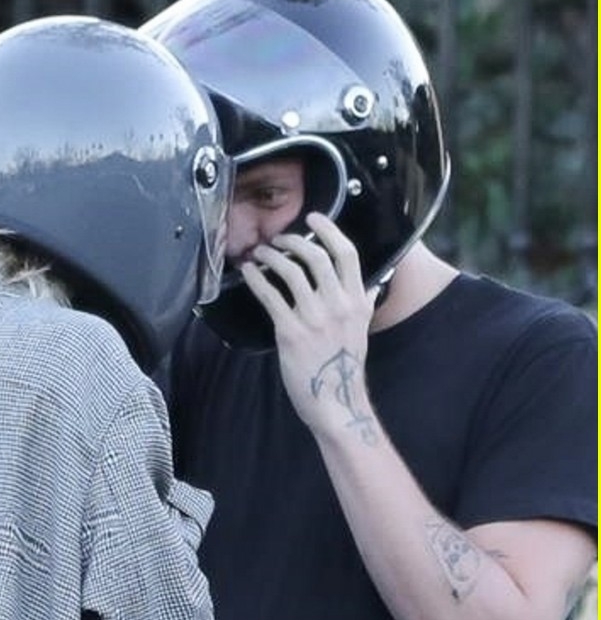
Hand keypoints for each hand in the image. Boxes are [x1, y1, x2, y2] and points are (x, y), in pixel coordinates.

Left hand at [240, 212, 377, 442]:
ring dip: (271, 257)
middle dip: (293, 241)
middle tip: (278, 239)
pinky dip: (257, 279)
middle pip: (315, 256)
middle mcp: (338, 305)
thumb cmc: (344, 367)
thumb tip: (370, 285)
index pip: (346, 253)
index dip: (328, 230)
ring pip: (290, 272)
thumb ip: (364, 303)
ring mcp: (313, 318)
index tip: (313, 217)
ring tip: (261, 253)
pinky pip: (270, 296)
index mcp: (358, 301)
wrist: (335, 401)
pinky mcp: (290, 332)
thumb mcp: (362, 329)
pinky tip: (249, 272)